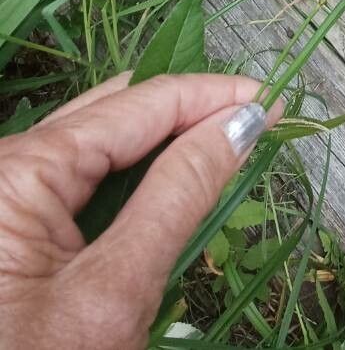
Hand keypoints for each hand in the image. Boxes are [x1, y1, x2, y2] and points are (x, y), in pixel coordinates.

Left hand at [0, 73, 281, 349]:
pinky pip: (81, 178)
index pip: (139, 103)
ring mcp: (5, 193)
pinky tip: (174, 181)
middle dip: (190, 110)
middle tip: (256, 122)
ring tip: (226, 146)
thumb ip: (180, 195)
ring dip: (166, 140)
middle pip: (118, 109)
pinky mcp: (10, 223)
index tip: (274, 99)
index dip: (212, 95)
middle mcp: (5, 165)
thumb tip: (239, 124)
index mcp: (17, 170)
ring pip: (101, 140)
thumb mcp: (116, 292)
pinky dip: (135, 175)